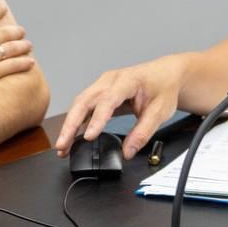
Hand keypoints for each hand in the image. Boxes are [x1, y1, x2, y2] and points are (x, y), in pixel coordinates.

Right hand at [54, 56, 186, 159]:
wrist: (165, 74)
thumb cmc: (163, 88)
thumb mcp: (160, 112)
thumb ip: (143, 133)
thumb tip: (127, 152)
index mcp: (126, 81)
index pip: (108, 100)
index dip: (97, 119)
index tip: (88, 136)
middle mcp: (110, 80)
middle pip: (84, 101)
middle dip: (71, 124)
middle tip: (62, 145)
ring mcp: (102, 85)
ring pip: (80, 104)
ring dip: (69, 124)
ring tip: (62, 146)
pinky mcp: (100, 93)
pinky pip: (84, 106)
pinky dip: (76, 122)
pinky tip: (71, 137)